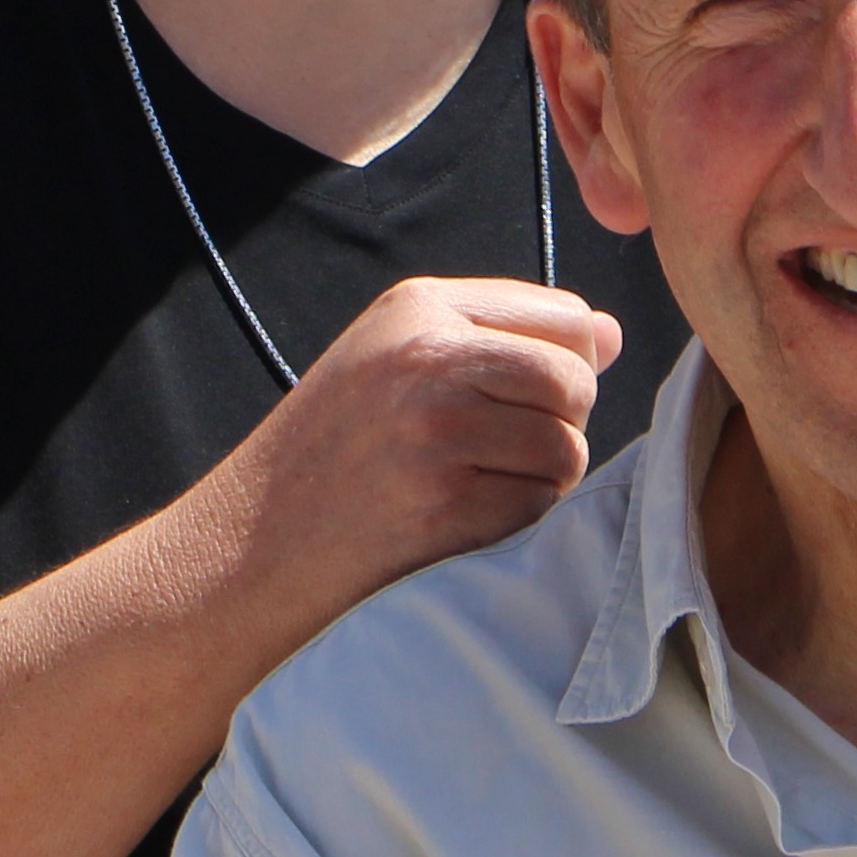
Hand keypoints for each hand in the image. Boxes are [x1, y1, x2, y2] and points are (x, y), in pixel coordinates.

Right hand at [193, 277, 623, 661]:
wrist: (245, 550)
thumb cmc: (333, 450)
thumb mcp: (393, 357)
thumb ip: (499, 334)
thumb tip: (610, 335)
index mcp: (418, 306)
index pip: (566, 316)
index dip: (566, 363)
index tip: (523, 397)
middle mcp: (428, 358)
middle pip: (575, 379)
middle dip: (564, 420)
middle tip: (508, 448)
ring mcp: (434, 432)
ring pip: (568, 448)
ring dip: (544, 478)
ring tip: (480, 484)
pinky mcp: (442, 506)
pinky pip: (539, 506)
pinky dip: (520, 521)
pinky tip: (464, 521)